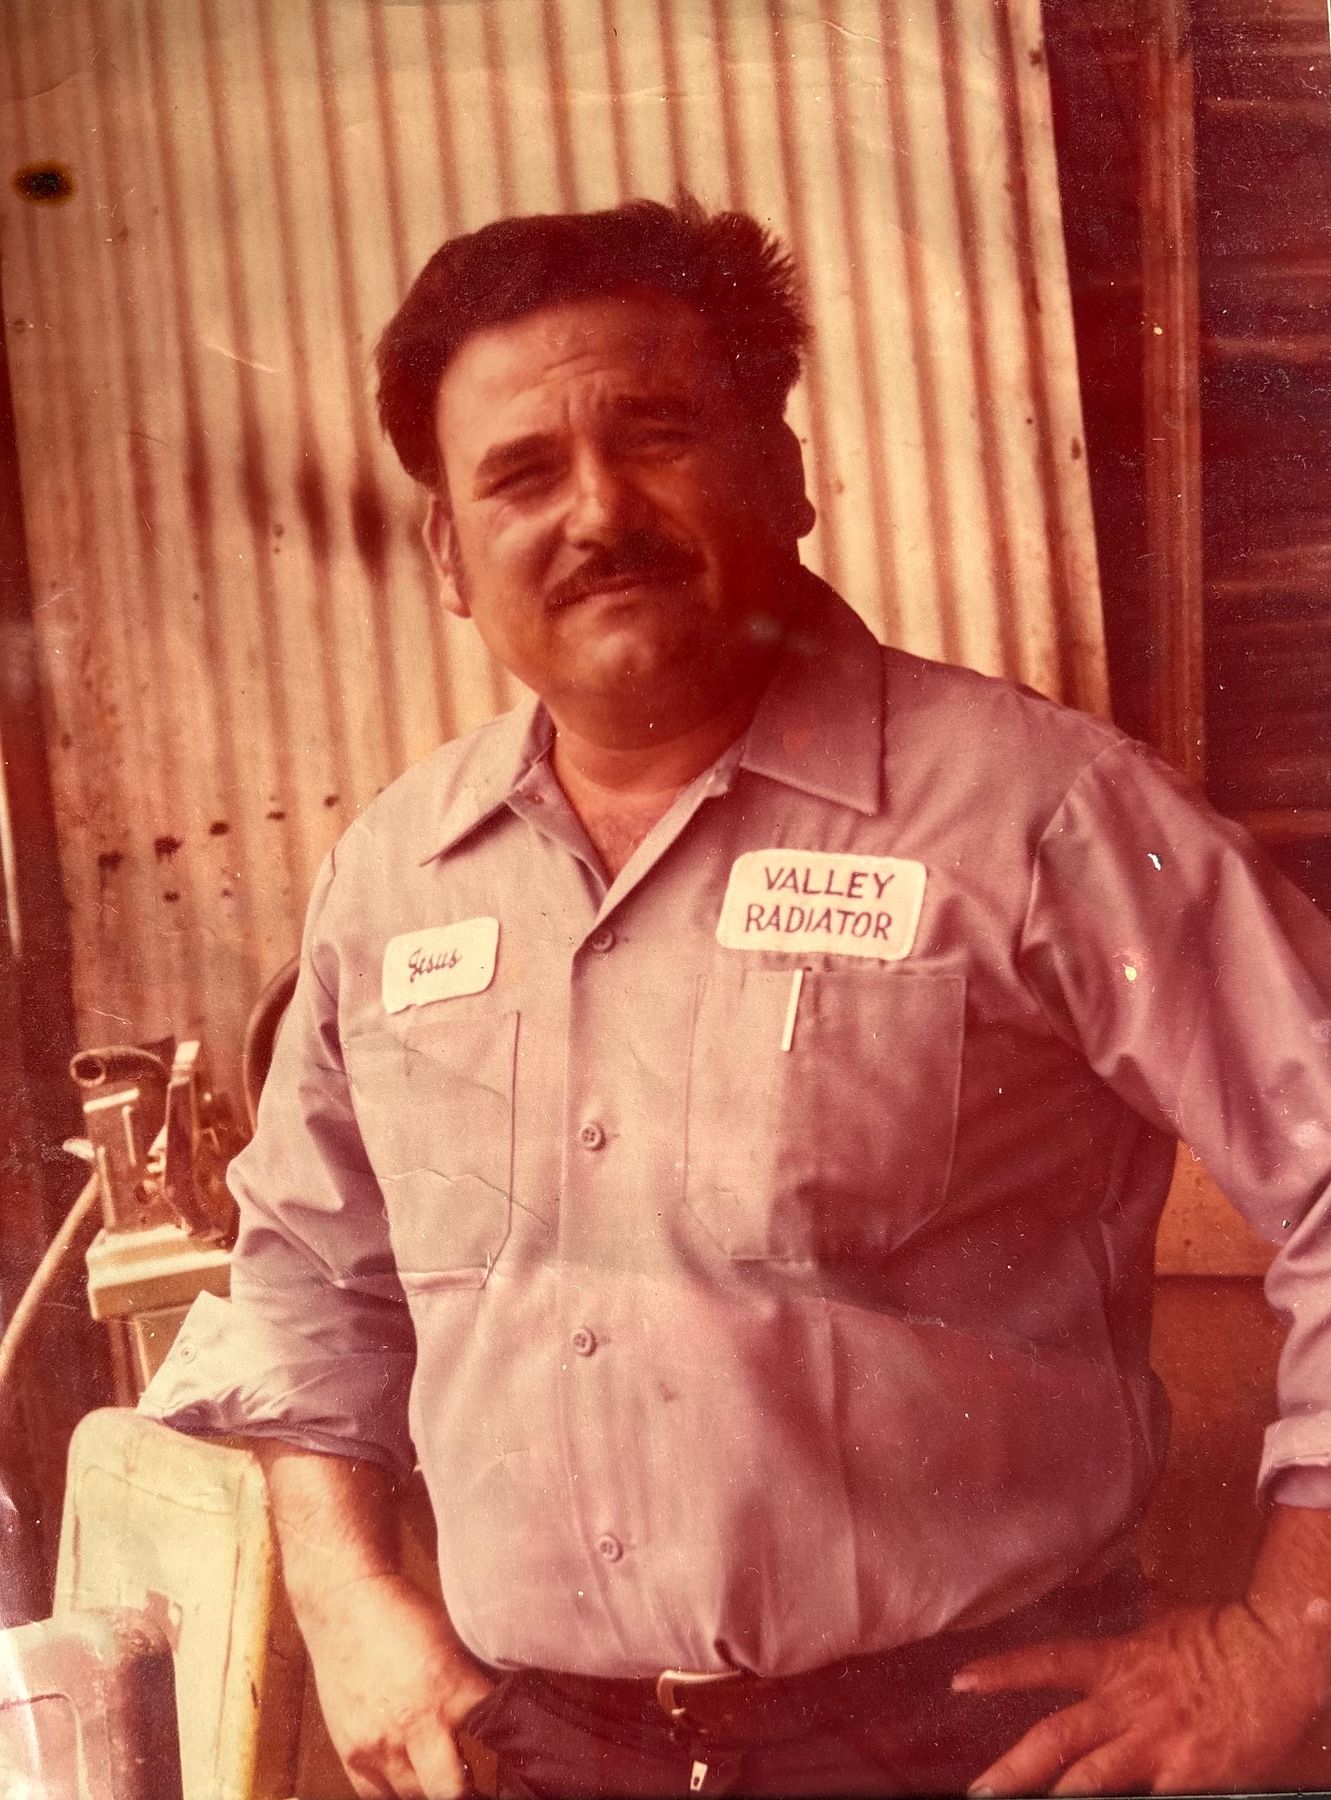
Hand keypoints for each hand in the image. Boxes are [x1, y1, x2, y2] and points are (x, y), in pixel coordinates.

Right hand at [298, 1571, 494, 1798]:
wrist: (345, 1604)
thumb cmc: (404, 1615)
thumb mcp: (454, 1641)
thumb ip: (473, 1682)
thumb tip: (503, 1708)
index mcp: (449, 1690)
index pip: (493, 1741)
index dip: (506, 1751)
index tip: (511, 1758)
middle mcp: (415, 1726)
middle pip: (452, 1791)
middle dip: (469, 1788)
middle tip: (479, 1779)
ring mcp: (379, 1745)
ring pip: (417, 1797)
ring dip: (432, 1787)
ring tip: (443, 1771)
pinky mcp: (351, 1753)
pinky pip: (378, 1798)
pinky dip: (397, 1793)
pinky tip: (410, 1778)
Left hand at [952, 1600, 1329, 1795]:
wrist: (1279, 1654)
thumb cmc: (1229, 1634)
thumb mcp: (1172, 1616)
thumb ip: (1144, 1608)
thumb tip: (1134, 1570)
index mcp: (1120, 1662)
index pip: (1048, 1663)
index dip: (1002, 1672)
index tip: (960, 1682)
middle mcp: (1129, 1703)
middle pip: (1056, 1738)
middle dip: (1013, 1770)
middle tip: (979, 1791)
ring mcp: (1157, 1743)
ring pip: (1091, 1780)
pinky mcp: (1189, 1777)